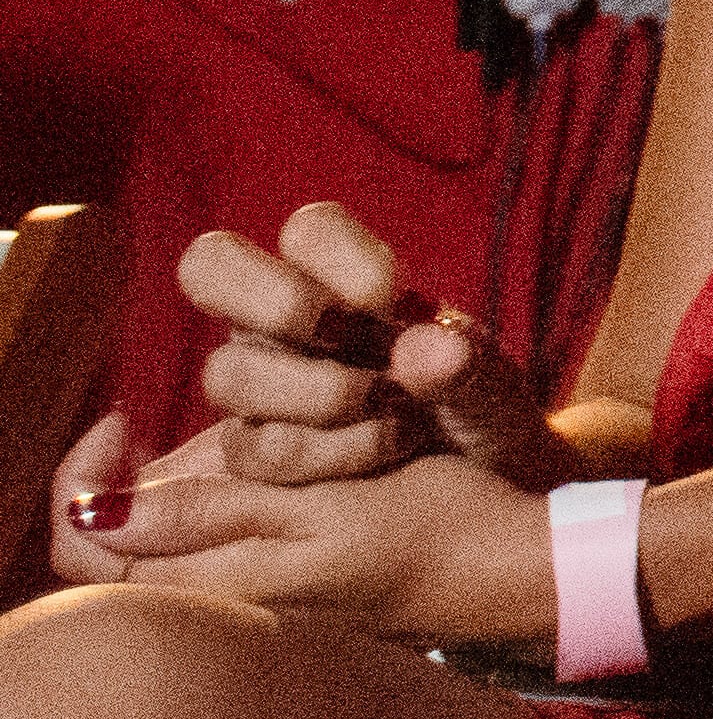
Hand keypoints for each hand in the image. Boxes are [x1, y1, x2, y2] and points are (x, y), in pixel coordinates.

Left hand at [47, 411, 557, 644]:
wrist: (513, 568)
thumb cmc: (432, 526)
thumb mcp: (323, 504)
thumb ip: (213, 511)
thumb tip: (98, 514)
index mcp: (222, 584)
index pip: (88, 551)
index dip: (82, 484)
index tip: (122, 417)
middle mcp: (224, 598)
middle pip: (116, 548)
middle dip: (127, 473)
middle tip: (158, 416)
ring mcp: (255, 595)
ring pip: (164, 540)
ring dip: (174, 476)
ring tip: (224, 427)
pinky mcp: (286, 582)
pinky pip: (211, 540)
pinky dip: (214, 491)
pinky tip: (260, 456)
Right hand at [165, 199, 567, 494]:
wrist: (480, 489)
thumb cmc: (479, 413)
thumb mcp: (494, 387)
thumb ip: (467, 366)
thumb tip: (418, 349)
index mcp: (344, 273)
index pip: (306, 229)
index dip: (337, 254)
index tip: (392, 298)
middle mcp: (282, 318)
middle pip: (210, 265)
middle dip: (281, 304)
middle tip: (353, 343)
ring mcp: (255, 382)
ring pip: (227, 372)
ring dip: (316, 395)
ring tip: (392, 412)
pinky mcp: (250, 448)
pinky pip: (251, 447)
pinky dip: (320, 454)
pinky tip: (380, 453)